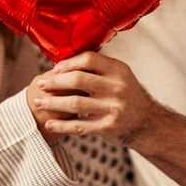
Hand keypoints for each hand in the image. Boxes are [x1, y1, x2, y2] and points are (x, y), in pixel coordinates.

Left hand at [32, 51, 161, 147]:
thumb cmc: (127, 96)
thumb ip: (99, 68)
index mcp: (119, 70)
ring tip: (38, 102)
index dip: (69, 63)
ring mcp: (113, 108)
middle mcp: (118, 87)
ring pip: (75, 103)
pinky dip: (61, 125)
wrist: (147, 123)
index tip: (55, 68)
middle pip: (79, 80)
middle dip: (55, 82)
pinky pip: (79, 126)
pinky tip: (50, 124)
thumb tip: (64, 62)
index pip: (89, 59)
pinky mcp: (108, 127)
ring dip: (52, 103)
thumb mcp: (120, 76)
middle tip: (40, 84)